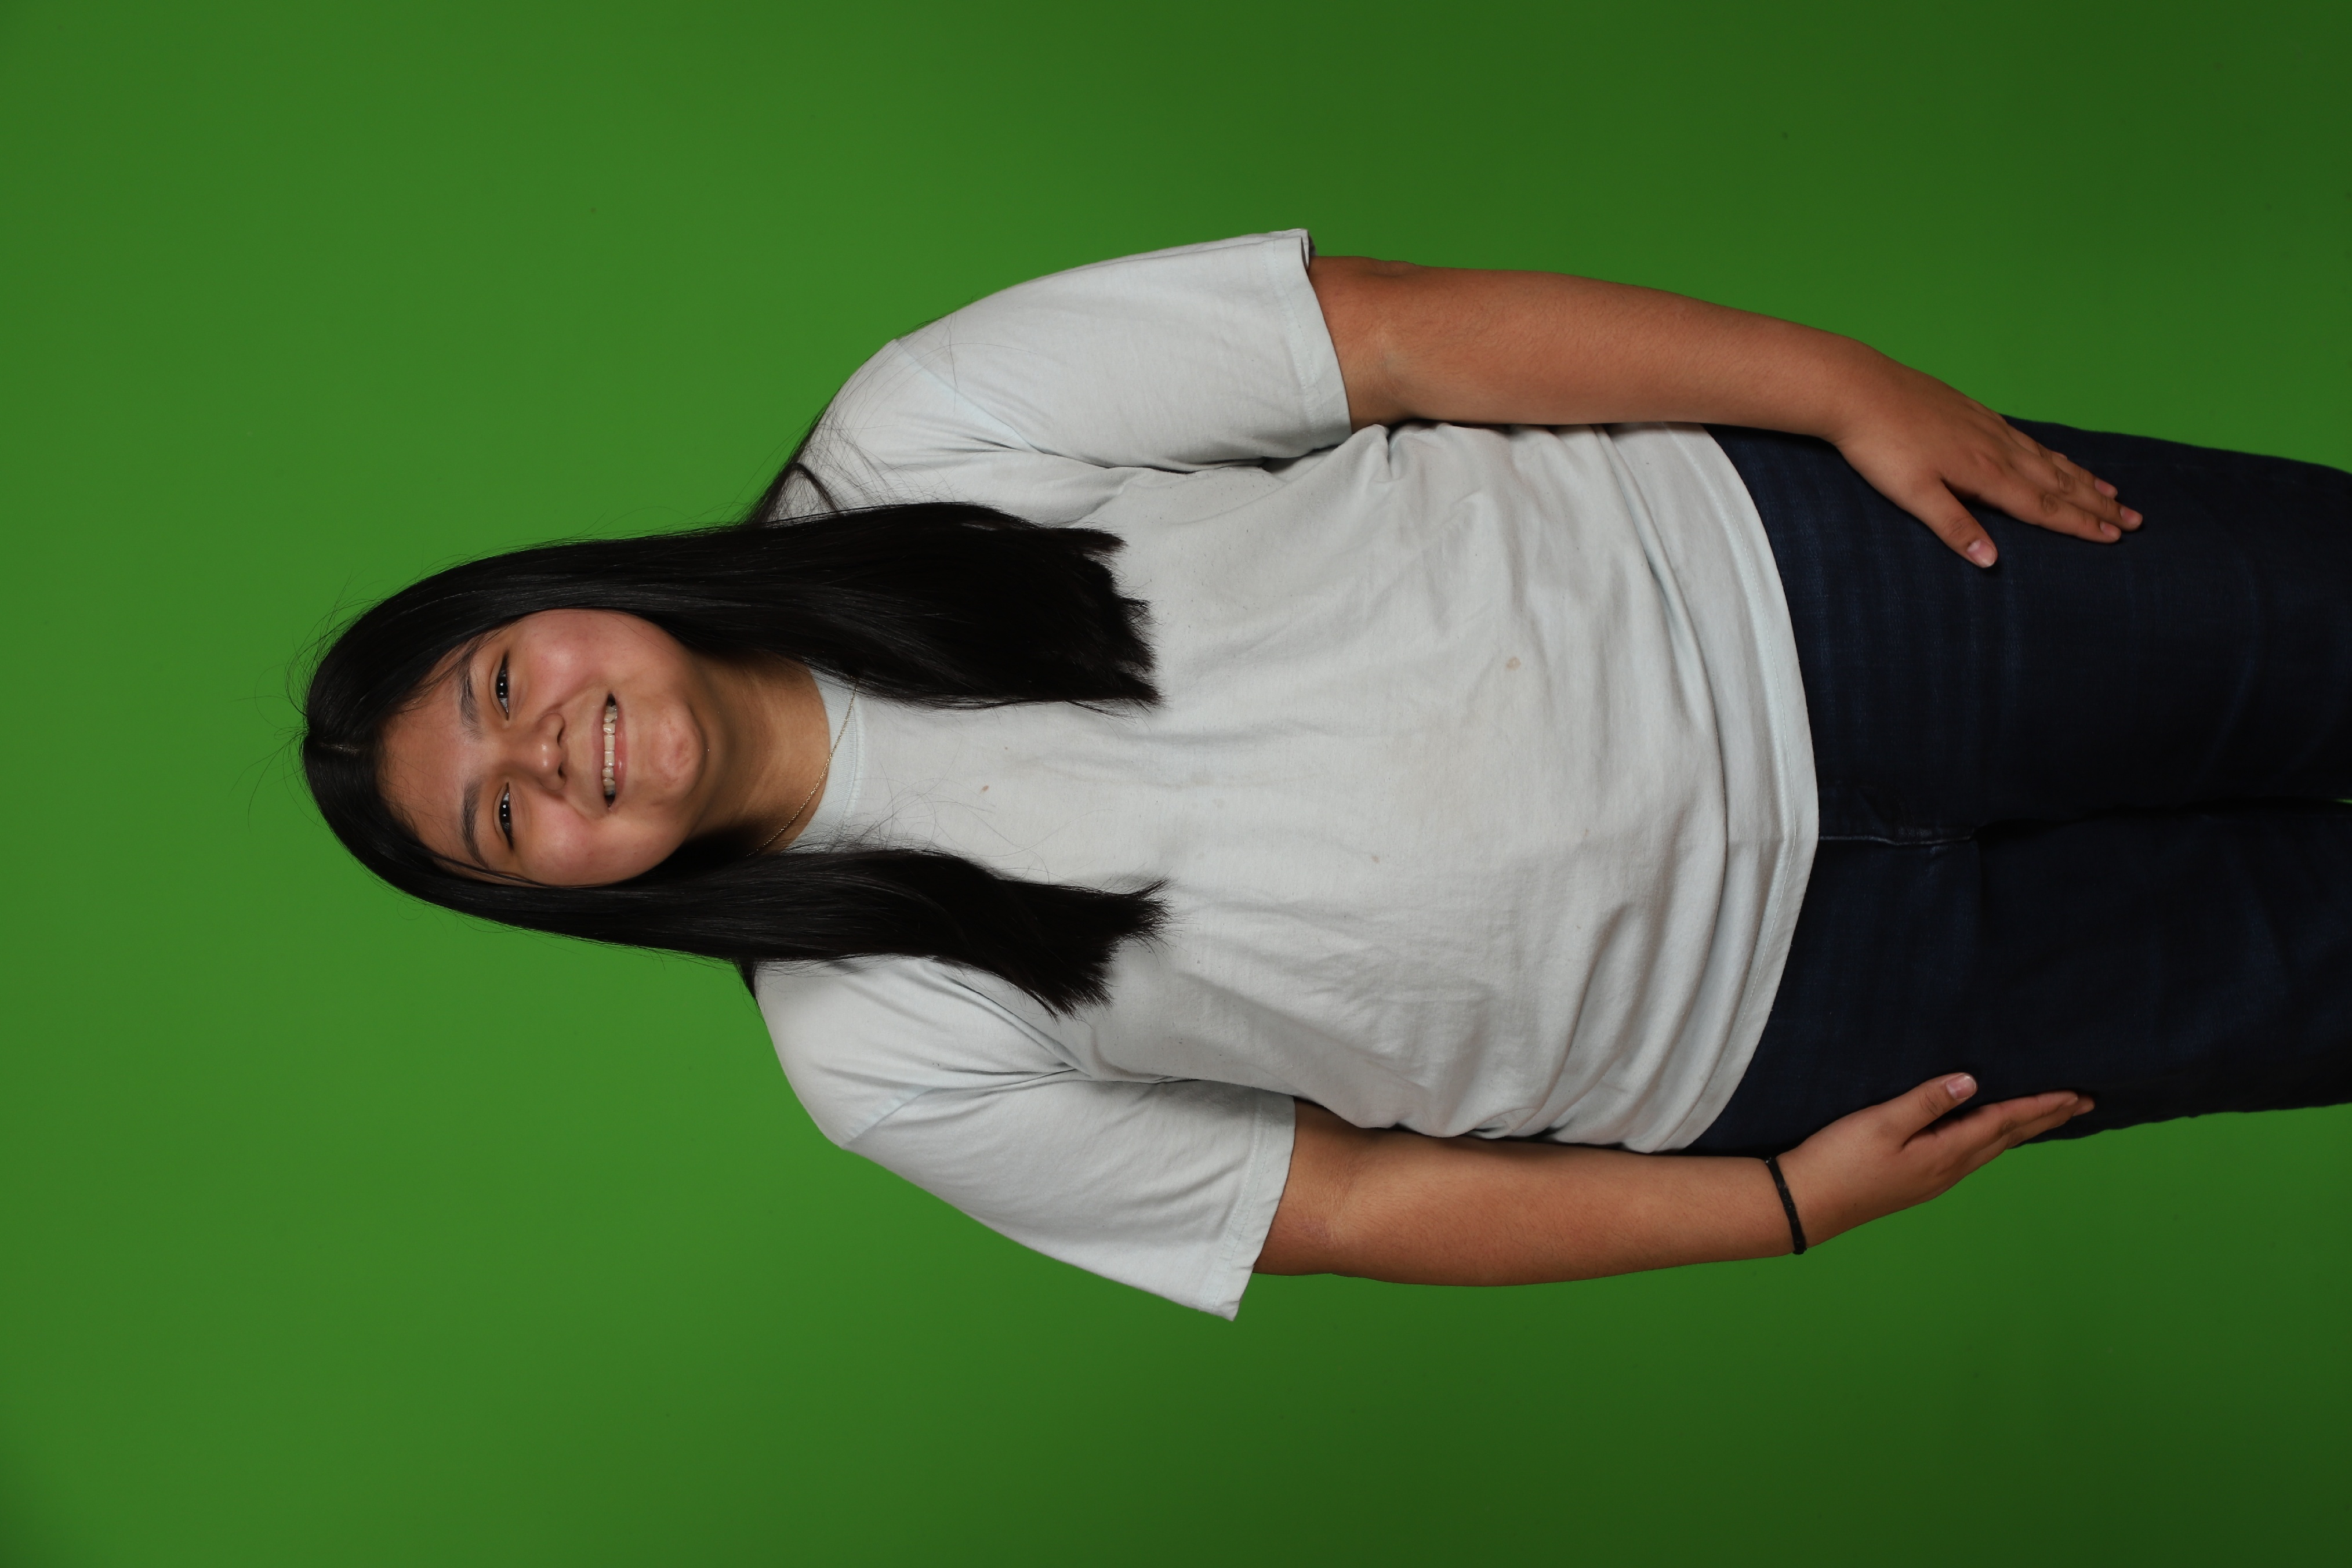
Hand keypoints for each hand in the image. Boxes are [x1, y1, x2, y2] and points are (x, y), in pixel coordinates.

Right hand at [1772, 1073, 2092, 1246]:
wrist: (1806, 1202)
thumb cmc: (1838, 1160)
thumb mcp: (1880, 1124)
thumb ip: (1926, 1102)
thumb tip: (1972, 1082)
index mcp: (1945, 1153)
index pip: (2004, 1124)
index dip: (2040, 1106)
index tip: (2075, 1093)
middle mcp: (1949, 1169)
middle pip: (2008, 1138)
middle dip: (2045, 1118)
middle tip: (2083, 1102)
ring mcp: (1935, 1178)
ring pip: (1993, 1148)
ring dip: (2024, 1129)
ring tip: (2049, 1115)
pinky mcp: (1919, 1180)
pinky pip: (1973, 1154)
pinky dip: (1996, 1138)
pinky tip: (1992, 1135)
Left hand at [1826, 355, 2140, 567]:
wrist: (1858, 389)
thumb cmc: (1879, 446)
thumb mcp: (1913, 494)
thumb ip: (1954, 527)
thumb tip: (1991, 562)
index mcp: (1985, 474)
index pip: (2044, 507)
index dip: (2081, 525)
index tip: (2114, 538)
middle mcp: (1996, 449)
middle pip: (2057, 483)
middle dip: (2096, 505)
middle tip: (2134, 520)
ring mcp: (1987, 427)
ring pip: (2045, 459)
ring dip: (2080, 478)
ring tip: (2111, 491)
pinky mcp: (1973, 412)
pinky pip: (2025, 438)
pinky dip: (2049, 452)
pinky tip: (2052, 456)